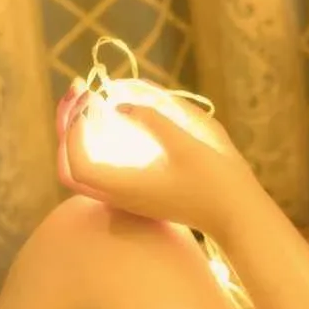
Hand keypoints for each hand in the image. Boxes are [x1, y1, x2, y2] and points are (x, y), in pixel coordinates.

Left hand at [57, 83, 254, 239]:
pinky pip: (104, 170)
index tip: (92, 101)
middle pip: (71, 168)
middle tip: (82, 93)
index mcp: (127, 187)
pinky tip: (116, 120)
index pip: (77, 162)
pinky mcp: (140, 194)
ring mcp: (129, 198)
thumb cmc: (217, 181)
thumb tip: (121, 103)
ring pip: (85, 170)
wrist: (238, 214)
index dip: (75, 129)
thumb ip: (153, 119)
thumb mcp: (187, 142)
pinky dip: (99, 144)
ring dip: (83, 135)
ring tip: (96, 101)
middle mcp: (121, 197)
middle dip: (70, 129)